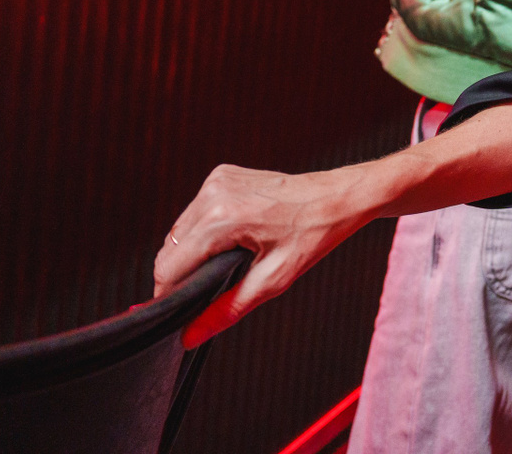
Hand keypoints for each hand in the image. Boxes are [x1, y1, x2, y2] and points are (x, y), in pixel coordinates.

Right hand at [154, 163, 371, 348]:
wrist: (343, 196)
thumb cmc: (316, 233)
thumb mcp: (274, 278)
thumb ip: (226, 309)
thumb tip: (189, 336)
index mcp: (222, 218)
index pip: (168, 267)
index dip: (170, 294)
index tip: (181, 311)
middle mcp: (213, 193)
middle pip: (169, 249)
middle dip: (183, 274)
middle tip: (212, 289)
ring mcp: (216, 180)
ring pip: (179, 231)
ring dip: (193, 252)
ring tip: (228, 262)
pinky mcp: (222, 175)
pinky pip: (196, 213)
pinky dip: (205, 230)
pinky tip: (233, 238)